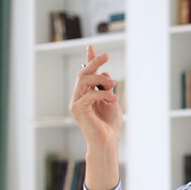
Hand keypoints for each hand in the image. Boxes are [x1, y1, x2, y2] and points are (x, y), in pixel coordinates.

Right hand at [69, 45, 122, 189]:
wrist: (107, 143)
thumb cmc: (110, 126)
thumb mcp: (112, 102)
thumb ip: (107, 89)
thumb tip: (106, 73)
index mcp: (86, 95)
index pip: (86, 74)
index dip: (89, 60)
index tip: (91, 47)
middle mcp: (78, 97)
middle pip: (84, 74)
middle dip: (94, 62)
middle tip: (106, 55)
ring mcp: (76, 103)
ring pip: (85, 80)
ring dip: (101, 79)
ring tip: (113, 84)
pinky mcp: (78, 109)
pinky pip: (90, 94)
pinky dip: (103, 94)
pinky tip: (113, 98)